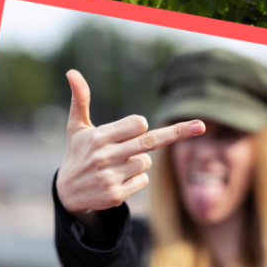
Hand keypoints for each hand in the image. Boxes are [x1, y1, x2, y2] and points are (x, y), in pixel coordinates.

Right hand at [54, 69, 204, 220]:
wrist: (67, 194)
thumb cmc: (77, 154)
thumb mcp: (76, 127)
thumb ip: (80, 99)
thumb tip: (72, 71)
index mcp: (99, 137)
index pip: (137, 125)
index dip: (139, 126)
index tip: (135, 129)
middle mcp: (105, 156)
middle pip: (150, 141)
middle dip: (178, 132)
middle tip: (200, 125)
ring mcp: (111, 177)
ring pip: (146, 162)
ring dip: (139, 162)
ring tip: (118, 166)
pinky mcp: (116, 195)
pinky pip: (143, 180)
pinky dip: (136, 179)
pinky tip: (118, 181)